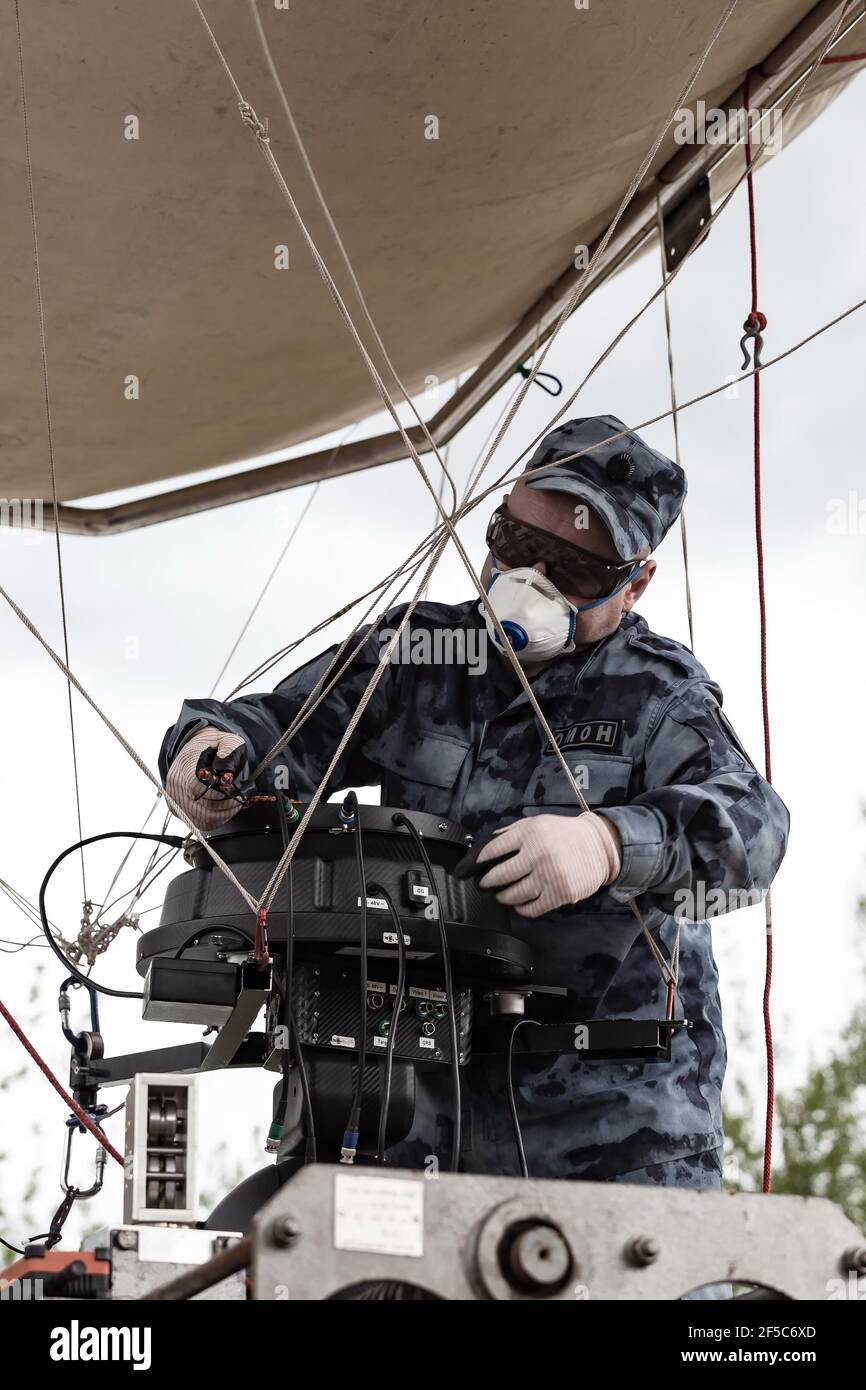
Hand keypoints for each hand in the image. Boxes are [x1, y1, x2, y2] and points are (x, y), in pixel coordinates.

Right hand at [165, 726, 246, 830]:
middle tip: (240, 794)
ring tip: (235, 800)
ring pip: (204, 819)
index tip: (234, 785)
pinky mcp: (180, 812)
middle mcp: (176, 786)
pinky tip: (225, 807)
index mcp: (185, 765)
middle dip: (227, 802)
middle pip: (205, 806)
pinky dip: (218, 818)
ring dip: (225, 812)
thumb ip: (230, 751)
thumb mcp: (227, 740)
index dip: (221, 791)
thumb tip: (226, 773)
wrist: (196, 752)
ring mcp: (176, 801)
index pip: (201, 786)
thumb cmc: (212, 748)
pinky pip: (202, 823)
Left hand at [476, 811, 621, 917]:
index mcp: (529, 833)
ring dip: (502, 897)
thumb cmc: (564, 834)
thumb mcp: (537, 823)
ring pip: (513, 895)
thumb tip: (487, 847)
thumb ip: (512, 832)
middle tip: (484, 884)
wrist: (598, 846)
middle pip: (500, 876)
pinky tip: (519, 903)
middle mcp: (537, 854)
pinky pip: (531, 909)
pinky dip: (521, 908)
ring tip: (501, 894)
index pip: (493, 849)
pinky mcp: (559, 894)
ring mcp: (549, 876)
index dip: (480, 861)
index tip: (474, 868)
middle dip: (487, 883)